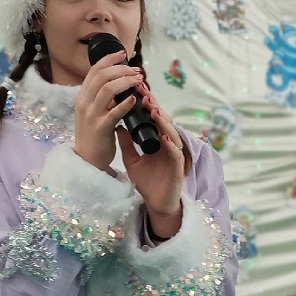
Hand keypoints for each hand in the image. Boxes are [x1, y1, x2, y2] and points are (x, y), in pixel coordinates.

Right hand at [74, 48, 139, 174]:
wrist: (87, 159)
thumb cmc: (95, 134)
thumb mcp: (94, 111)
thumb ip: (102, 97)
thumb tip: (118, 81)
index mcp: (83, 96)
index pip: (94, 70)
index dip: (109, 59)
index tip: (123, 53)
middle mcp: (84, 103)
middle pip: (102, 76)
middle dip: (121, 69)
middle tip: (137, 70)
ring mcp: (91, 115)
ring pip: (107, 90)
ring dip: (125, 82)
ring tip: (139, 80)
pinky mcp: (100, 129)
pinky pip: (113, 113)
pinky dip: (125, 104)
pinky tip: (134, 99)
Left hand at [115, 67, 186, 238]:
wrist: (157, 203)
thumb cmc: (148, 182)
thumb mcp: (132, 160)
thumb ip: (127, 144)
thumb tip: (117, 125)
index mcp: (158, 141)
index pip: (153, 119)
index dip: (146, 105)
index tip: (136, 91)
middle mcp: (168, 145)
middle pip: (164, 121)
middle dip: (155, 107)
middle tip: (144, 92)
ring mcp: (174, 155)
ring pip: (171, 134)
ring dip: (163, 122)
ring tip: (153, 110)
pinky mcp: (178, 168)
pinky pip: (176, 154)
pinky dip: (170, 145)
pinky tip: (163, 137)